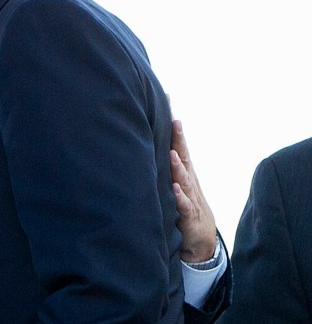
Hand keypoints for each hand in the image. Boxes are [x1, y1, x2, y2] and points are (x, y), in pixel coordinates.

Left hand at [170, 119, 216, 262]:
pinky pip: (184, 206)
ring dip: (178, 168)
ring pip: (184, 180)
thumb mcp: (174, 184)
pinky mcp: (189, 217)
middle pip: (184, 158)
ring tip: (171, 154)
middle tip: (175, 121)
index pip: (179, 147)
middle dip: (179, 140)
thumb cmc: (184, 207)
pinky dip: (179, 197)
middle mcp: (189, 182)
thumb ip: (164, 166)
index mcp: (184, 173)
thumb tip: (149, 145)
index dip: (175, 129)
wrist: (200, 242)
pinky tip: (175, 189)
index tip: (170, 108)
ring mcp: (190, 198)